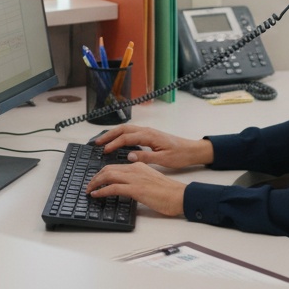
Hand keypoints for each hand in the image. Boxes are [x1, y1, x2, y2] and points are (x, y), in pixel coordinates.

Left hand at [86, 162, 186, 216]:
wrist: (179, 196)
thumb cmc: (168, 192)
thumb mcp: (150, 181)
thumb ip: (138, 180)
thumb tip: (126, 187)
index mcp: (139, 165)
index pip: (115, 166)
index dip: (102, 172)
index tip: (96, 179)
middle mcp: (135, 169)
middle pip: (108, 168)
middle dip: (95, 177)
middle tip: (89, 185)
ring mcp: (135, 178)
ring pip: (108, 175)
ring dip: (95, 182)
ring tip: (89, 190)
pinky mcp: (135, 189)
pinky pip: (113, 187)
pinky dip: (102, 190)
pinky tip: (96, 195)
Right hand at [93, 124, 212, 169]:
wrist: (192, 150)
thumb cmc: (180, 155)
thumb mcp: (163, 159)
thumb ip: (145, 157)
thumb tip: (129, 156)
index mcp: (149, 136)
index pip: (126, 138)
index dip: (114, 144)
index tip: (104, 151)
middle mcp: (147, 131)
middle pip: (123, 129)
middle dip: (109, 135)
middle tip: (97, 143)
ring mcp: (148, 132)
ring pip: (126, 129)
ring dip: (114, 134)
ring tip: (103, 141)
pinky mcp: (150, 135)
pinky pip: (131, 132)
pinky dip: (121, 135)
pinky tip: (117, 142)